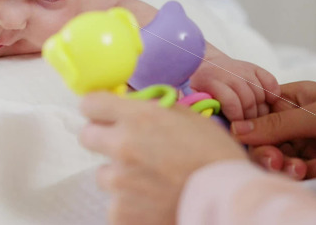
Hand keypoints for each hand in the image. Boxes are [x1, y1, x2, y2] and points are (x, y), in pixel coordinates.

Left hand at [80, 92, 246, 224]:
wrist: (227, 202)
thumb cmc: (216, 159)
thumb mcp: (190, 119)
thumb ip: (156, 109)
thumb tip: (138, 103)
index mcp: (138, 118)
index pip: (90, 103)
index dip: (98, 108)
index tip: (103, 114)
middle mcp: (122, 146)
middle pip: (87, 136)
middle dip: (104, 139)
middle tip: (127, 148)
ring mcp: (119, 182)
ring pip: (104, 174)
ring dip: (121, 176)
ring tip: (152, 182)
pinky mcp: (119, 212)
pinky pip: (115, 204)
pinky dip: (130, 205)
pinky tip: (154, 202)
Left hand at [188, 50, 279, 120]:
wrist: (204, 66)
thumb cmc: (197, 88)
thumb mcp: (189, 97)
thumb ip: (194, 107)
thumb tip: (200, 119)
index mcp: (210, 80)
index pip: (231, 100)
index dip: (237, 116)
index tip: (237, 128)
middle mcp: (227, 72)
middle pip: (248, 99)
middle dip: (250, 117)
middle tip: (248, 128)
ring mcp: (242, 69)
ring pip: (260, 92)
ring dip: (261, 109)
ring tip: (255, 120)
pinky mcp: (254, 68)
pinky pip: (269, 80)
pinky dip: (272, 93)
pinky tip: (268, 104)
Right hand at [231, 81, 315, 181]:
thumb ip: (277, 124)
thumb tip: (236, 129)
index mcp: (290, 98)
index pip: (256, 112)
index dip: (247, 127)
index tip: (245, 142)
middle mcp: (293, 119)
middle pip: (263, 139)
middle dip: (267, 152)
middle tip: (276, 162)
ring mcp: (305, 141)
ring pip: (280, 158)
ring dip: (288, 165)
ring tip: (304, 168)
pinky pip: (299, 170)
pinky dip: (308, 172)